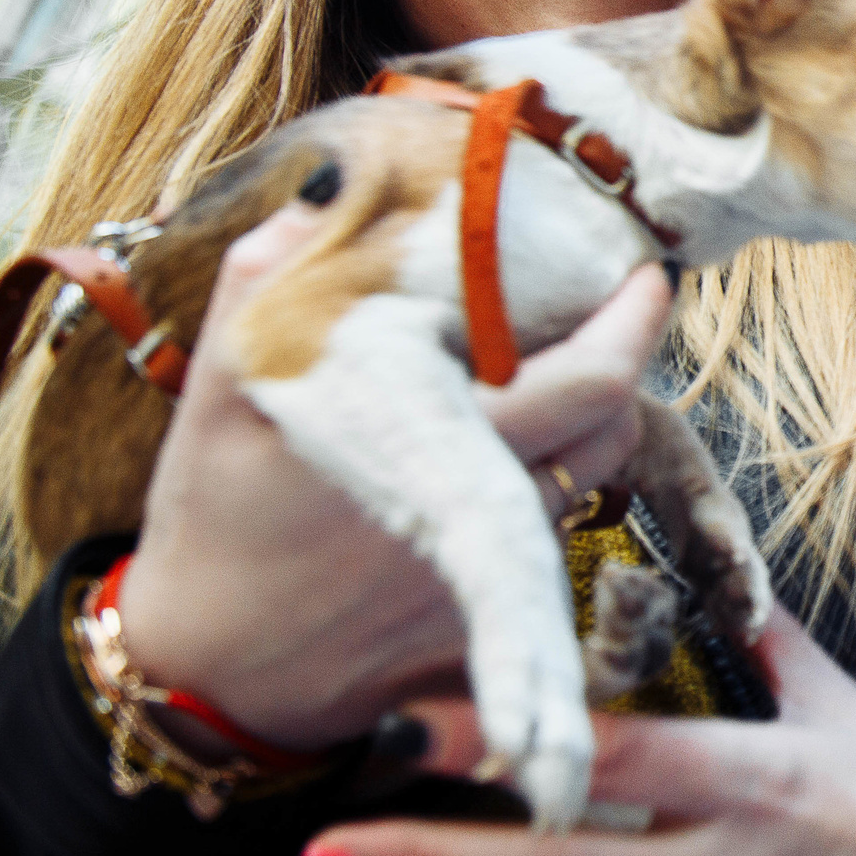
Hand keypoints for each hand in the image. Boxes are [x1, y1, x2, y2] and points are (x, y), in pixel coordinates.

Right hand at [111, 204, 673, 750]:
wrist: (211, 666)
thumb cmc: (217, 510)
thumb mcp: (223, 383)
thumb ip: (271, 275)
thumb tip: (334, 190)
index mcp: (429, 446)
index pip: (590, 383)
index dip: (633, 320)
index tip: (644, 269)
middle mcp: (482, 513)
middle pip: (617, 428)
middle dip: (628, 358)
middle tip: (622, 301)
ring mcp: (495, 572)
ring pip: (597, 478)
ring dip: (596, 418)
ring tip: (569, 362)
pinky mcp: (494, 614)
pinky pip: (561, 528)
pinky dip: (557, 477)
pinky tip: (518, 444)